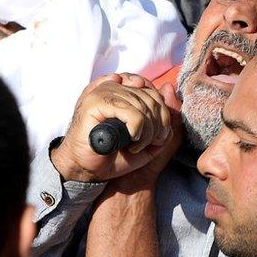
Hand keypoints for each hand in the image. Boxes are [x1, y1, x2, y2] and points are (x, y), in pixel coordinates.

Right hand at [50, 73, 179, 182]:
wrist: (87, 170)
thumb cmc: (114, 154)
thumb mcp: (147, 140)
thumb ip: (163, 119)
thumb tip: (170, 91)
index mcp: (122, 90)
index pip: (153, 92)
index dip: (162, 114)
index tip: (158, 136)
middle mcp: (113, 86)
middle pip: (151, 98)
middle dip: (158, 125)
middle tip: (151, 144)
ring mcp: (102, 92)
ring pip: (143, 106)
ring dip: (147, 131)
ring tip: (137, 146)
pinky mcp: (95, 103)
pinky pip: (131, 112)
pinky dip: (137, 130)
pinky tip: (131, 141)